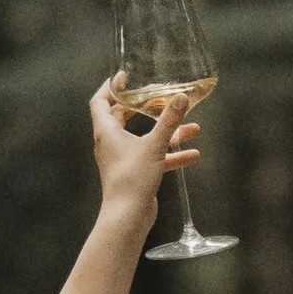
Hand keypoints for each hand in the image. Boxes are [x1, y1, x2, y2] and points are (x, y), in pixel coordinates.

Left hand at [89, 73, 198, 230]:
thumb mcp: (154, 145)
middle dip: (142, 107)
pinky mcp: (136, 173)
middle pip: (122, 117)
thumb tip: (181, 97)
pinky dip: (171, 155)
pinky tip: (192, 154)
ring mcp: (123, 159)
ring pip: (144, 138)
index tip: (124, 77)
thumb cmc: (132, 179)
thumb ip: (169, 121)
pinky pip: (154, 158)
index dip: (110, 87)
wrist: (128, 216)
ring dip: (166, 132)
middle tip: (157, 96)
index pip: (100, 101)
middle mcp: (111, 143)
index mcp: (106, 132)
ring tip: (191, 126)